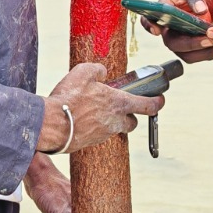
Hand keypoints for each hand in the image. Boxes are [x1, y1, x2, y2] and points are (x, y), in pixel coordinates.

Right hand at [38, 63, 163, 153]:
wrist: (52, 125)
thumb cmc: (69, 98)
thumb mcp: (83, 72)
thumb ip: (97, 70)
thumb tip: (102, 73)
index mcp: (119, 103)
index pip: (147, 106)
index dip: (157, 103)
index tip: (160, 100)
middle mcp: (115, 121)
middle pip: (132, 122)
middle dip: (131, 116)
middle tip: (122, 107)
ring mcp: (104, 134)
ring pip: (115, 128)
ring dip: (111, 121)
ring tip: (95, 111)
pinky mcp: (91, 142)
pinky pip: (99, 134)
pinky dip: (96, 127)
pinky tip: (83, 119)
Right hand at [141, 0, 212, 63]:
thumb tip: (200, 11)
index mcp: (163, 12)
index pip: (149, 20)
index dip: (150, 26)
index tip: (157, 30)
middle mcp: (169, 30)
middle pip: (172, 43)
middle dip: (190, 44)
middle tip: (208, 39)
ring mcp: (181, 40)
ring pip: (187, 54)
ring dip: (204, 53)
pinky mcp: (195, 47)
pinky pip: (200, 55)